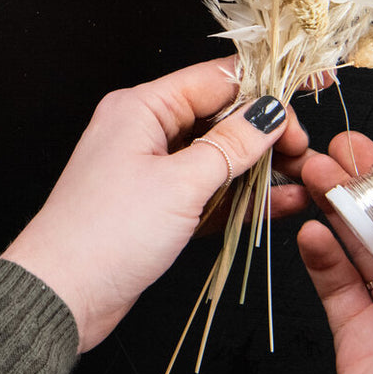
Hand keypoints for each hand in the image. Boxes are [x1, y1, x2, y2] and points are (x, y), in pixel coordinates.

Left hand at [0, 56, 308, 351]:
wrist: (62, 294)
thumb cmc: (105, 234)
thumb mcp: (180, 184)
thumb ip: (230, 146)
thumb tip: (269, 114)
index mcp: (141, 107)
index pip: (216, 79)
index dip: (267, 85)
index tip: (311, 87)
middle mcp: (143, 130)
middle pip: (220, 116)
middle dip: (267, 132)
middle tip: (306, 153)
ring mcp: (150, 169)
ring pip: (217, 156)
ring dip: (260, 167)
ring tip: (304, 178)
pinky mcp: (156, 205)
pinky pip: (207, 190)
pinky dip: (240, 196)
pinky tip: (279, 204)